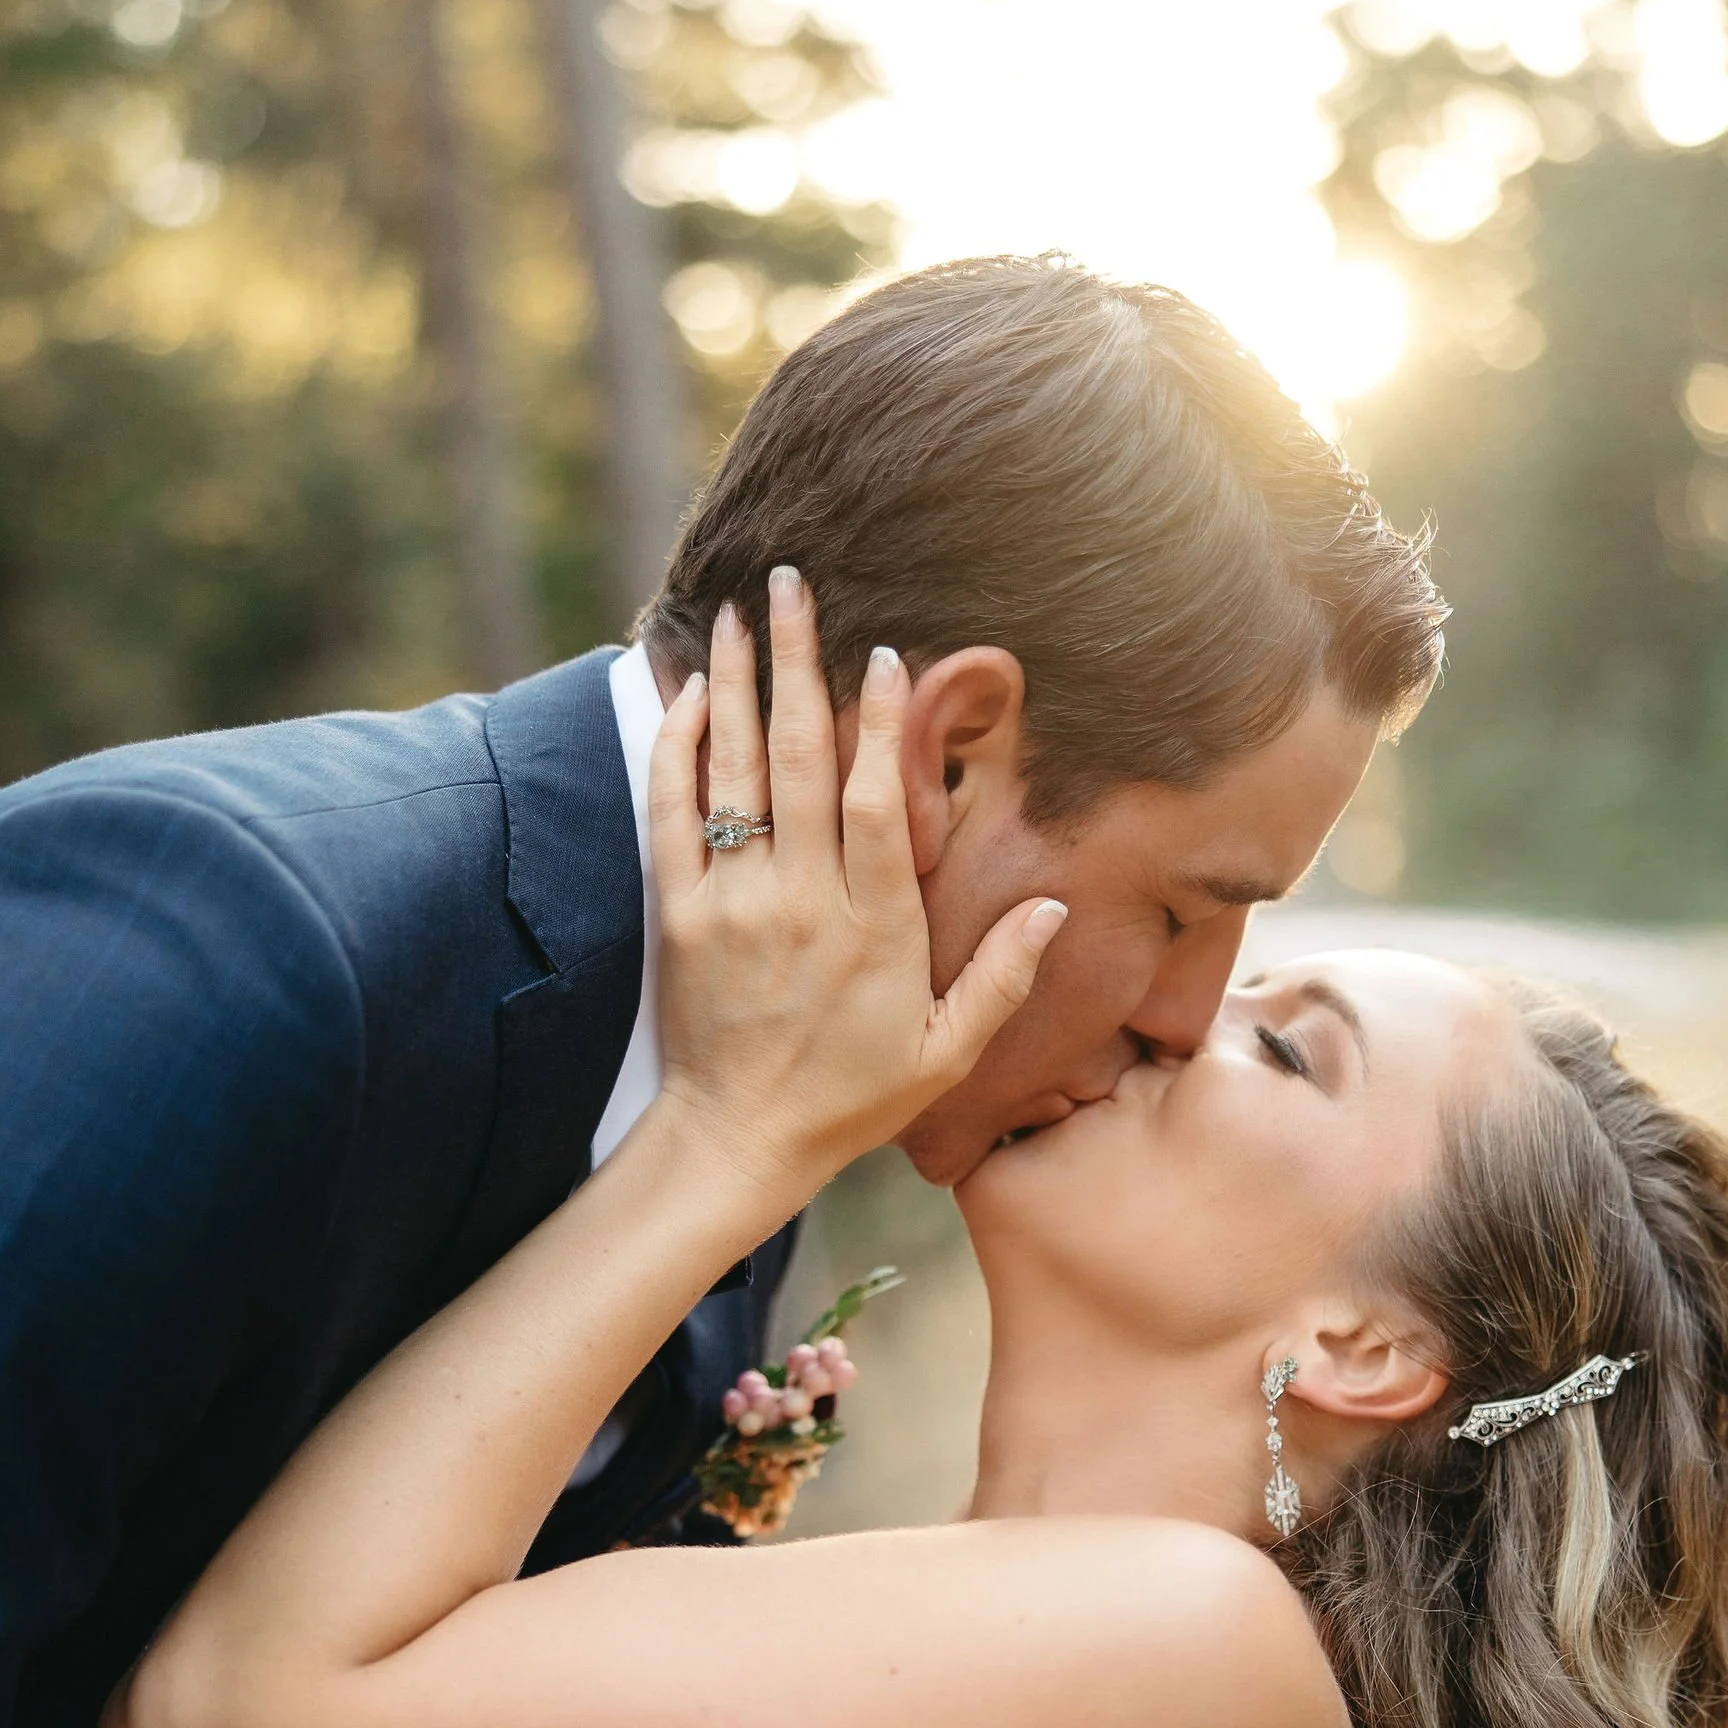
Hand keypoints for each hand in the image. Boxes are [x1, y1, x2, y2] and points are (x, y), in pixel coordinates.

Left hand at [649, 565, 1065, 1200]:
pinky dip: (677, 751)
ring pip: (732, 771)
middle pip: (798, 759)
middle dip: (796, 663)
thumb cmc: (850, 1099)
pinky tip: (687, 698)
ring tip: (736, 613)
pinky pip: (672, 816)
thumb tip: (1055, 904)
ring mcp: (733, 904)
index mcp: (874, 927)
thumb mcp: (946, 1051)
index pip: (877, 801)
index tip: (883, 655)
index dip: (881, 724)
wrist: (739, 1142)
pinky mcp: (678, 915)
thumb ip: (1003, 975)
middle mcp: (800, 901)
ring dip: (733, 684)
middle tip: (794, 585)